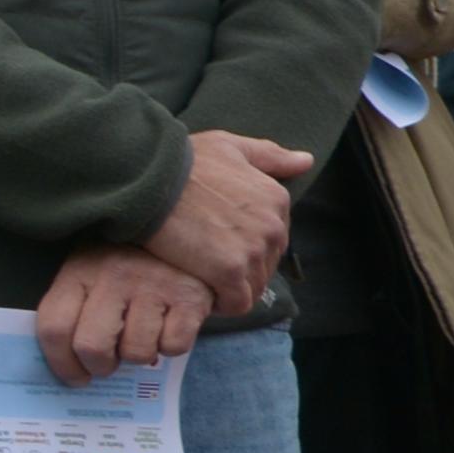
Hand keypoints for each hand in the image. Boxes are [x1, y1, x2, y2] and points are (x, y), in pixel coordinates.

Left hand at [29, 244, 206, 384]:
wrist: (185, 236)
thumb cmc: (126, 268)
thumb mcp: (91, 275)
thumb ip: (74, 312)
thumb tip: (69, 364)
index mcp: (80, 271)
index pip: (54, 328)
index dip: (61, 363)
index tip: (75, 377)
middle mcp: (114, 277)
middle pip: (92, 347)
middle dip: (100, 367)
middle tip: (108, 365)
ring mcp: (154, 286)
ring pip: (137, 352)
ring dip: (140, 355)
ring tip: (143, 336)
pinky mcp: (190, 299)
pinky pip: (174, 346)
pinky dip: (172, 346)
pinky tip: (169, 326)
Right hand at [139, 128, 313, 307]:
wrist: (148, 179)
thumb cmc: (183, 161)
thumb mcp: (230, 147)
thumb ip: (269, 157)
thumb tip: (305, 161)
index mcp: (277, 199)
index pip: (274, 240)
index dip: (246, 246)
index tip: (218, 244)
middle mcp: (273, 226)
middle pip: (266, 265)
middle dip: (240, 269)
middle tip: (206, 262)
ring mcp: (254, 250)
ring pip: (254, 287)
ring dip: (231, 288)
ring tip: (203, 277)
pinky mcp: (231, 271)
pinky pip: (238, 303)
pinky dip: (223, 305)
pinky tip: (204, 294)